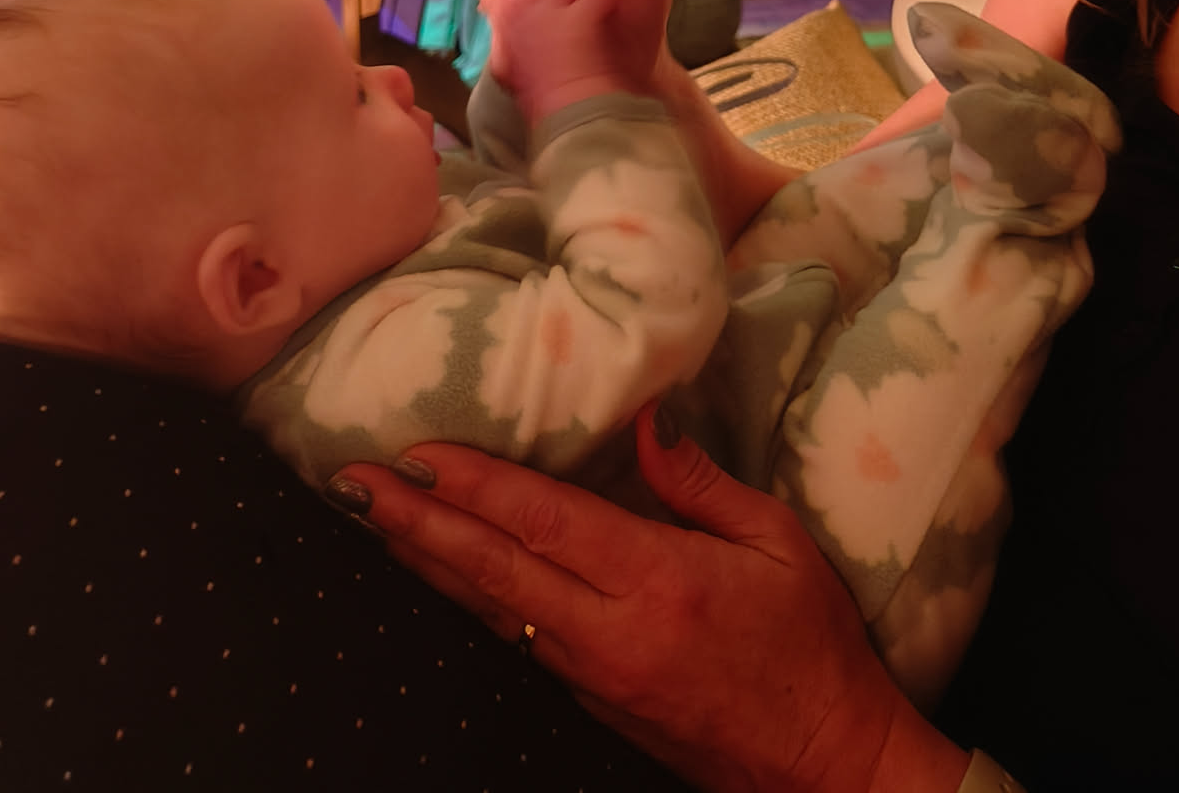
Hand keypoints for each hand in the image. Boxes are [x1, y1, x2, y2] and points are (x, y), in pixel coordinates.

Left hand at [341, 408, 963, 792]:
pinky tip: (445, 573)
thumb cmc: (811, 646)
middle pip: (492, 568)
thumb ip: (700, 481)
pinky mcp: (592, 705)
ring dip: (429, 559)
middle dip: (417, 520)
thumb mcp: (778, 542)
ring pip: (492, 608)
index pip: (544, 522)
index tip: (417, 451)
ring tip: (376, 518)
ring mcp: (593, 677)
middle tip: (354, 483)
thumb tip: (646, 421)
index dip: (474, 484)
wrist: (824, 766)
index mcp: (658, 582)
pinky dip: (470, 599)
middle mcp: (610, 633)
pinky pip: (516, 640)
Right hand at [488, 0, 633, 120]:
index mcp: (502, 26)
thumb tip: (510, 38)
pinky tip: (609, 10)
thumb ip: (511, 47)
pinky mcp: (582, 16)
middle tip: (576, 1)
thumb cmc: (541, 103)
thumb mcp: (512, 72)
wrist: (568, 119)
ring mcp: (550, 10)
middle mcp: (520, 11)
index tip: (550, 5)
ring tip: (594, 3)